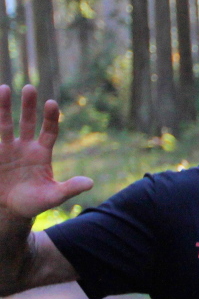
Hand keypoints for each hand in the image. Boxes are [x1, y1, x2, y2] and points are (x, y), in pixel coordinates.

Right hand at [0, 84, 92, 220]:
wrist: (10, 210)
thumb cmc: (34, 202)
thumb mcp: (53, 197)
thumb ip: (70, 189)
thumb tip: (90, 183)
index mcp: (42, 154)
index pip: (49, 132)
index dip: (50, 118)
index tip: (51, 103)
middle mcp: (25, 147)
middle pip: (28, 122)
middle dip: (28, 106)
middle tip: (29, 87)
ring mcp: (7, 149)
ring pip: (5, 124)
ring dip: (4, 107)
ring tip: (4, 88)